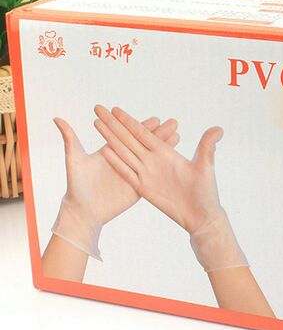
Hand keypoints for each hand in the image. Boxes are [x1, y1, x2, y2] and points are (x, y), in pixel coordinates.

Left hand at [52, 115, 178, 259]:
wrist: (83, 211)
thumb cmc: (76, 186)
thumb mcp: (74, 160)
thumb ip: (70, 139)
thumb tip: (57, 118)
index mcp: (111, 151)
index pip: (129, 135)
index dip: (143, 127)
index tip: (157, 118)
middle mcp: (124, 160)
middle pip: (144, 143)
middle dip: (160, 133)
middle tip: (174, 123)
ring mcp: (133, 174)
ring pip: (151, 157)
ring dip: (165, 147)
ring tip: (178, 136)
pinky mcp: (138, 187)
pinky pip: (152, 175)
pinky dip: (162, 167)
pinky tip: (174, 159)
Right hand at [94, 105, 246, 271]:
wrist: (201, 215)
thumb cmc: (206, 191)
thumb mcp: (206, 166)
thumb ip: (208, 146)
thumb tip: (219, 128)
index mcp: (166, 153)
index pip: (143, 133)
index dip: (130, 121)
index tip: (115, 109)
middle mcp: (154, 161)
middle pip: (129, 139)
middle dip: (114, 125)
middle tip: (99, 109)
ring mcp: (147, 174)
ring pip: (125, 153)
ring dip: (111, 139)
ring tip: (96, 124)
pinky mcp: (144, 189)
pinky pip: (127, 173)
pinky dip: (117, 163)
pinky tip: (105, 151)